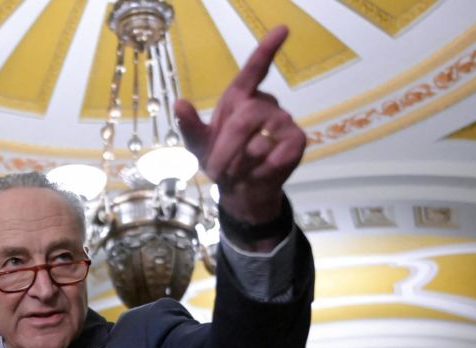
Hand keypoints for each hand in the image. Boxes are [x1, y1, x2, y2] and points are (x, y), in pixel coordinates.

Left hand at [176, 25, 304, 227]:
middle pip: (245, 118)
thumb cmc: (221, 160)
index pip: (255, 69)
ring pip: (258, 141)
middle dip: (226, 148)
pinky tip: (257, 174)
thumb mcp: (199, 144)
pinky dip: (257, 172)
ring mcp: (284, 122)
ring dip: (239, 164)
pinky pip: (273, 157)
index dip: (267, 49)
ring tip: (235, 173)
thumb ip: (189, 125)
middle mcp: (265, 104)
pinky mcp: (297, 142)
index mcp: (240, 98)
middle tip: (215, 170)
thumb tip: (179, 102)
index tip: (282, 29)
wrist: (241, 190)